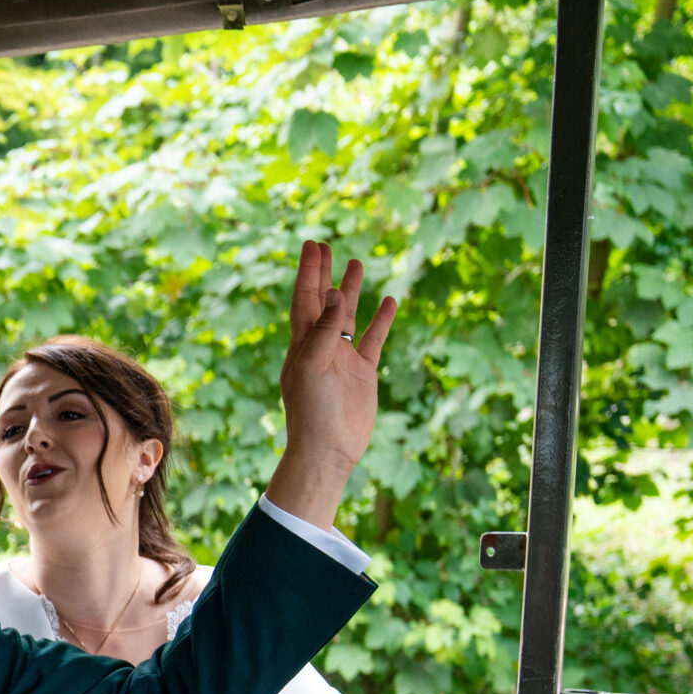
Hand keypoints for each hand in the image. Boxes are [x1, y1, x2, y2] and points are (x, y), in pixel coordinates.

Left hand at [264, 240, 398, 527]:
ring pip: (348, 315)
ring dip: (351, 290)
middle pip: (322, 300)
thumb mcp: (313, 365)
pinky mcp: (363, 371)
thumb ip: (324, 330)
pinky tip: (390, 300)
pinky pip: (373, 338)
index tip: (312, 245)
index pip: (304, 298)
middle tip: (324, 245)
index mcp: (302, 342)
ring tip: (356, 263)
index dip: (308, 272)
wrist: (328, 448)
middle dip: (322, 273)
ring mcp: (342, 357)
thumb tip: (334, 293)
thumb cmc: (312, 410)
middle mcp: (321, 345)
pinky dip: (381, 319)